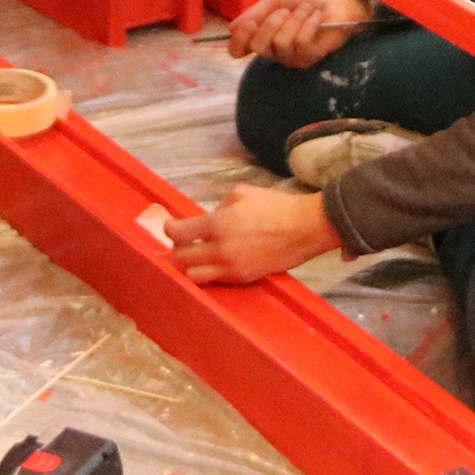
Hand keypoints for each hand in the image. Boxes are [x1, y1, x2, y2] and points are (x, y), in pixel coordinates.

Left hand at [164, 184, 341, 283]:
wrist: (304, 229)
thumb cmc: (275, 206)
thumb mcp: (241, 194)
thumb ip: (218, 208)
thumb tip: (208, 220)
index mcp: (218, 224)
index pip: (179, 233)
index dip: (170, 229)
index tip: (170, 226)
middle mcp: (220, 250)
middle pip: (181, 259)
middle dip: (177, 248)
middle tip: (183, 241)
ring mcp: (232, 268)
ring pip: (194, 276)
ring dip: (190, 266)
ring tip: (196, 256)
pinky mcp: (243, 278)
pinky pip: (215, 280)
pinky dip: (209, 272)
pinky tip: (215, 261)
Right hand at [227, 0, 367, 66]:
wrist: (338, 1)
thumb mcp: (277, 0)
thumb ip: (255, 12)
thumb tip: (231, 27)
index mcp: (261, 35)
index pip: (238, 50)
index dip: (239, 39)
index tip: (249, 24)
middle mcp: (273, 50)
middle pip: (257, 47)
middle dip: (269, 24)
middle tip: (284, 11)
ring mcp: (291, 57)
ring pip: (280, 43)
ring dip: (294, 20)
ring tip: (306, 10)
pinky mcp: (309, 58)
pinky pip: (300, 42)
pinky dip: (308, 24)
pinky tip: (316, 17)